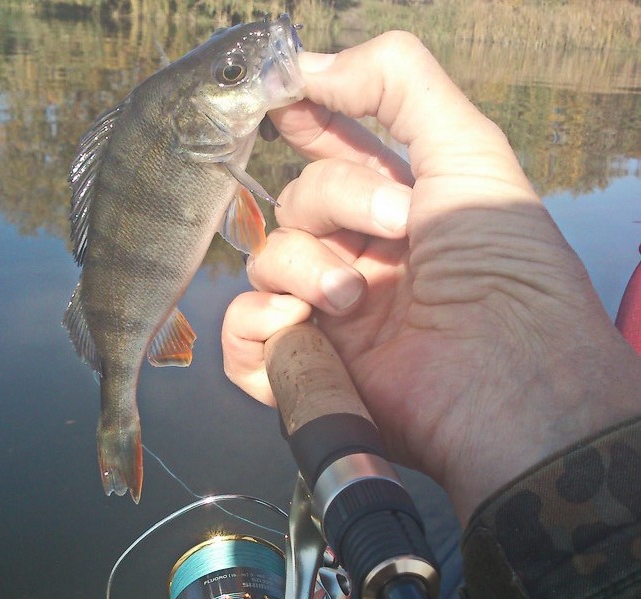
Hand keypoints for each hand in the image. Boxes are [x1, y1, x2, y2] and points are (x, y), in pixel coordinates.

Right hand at [222, 33, 640, 522]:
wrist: (506, 380)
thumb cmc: (502, 268)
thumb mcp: (468, 152)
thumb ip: (397, 85)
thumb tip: (306, 65)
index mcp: (400, 214)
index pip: (332, 157)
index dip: (306, 124)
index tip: (283, 96)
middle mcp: (362, 261)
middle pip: (296, 204)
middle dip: (334, 202)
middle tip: (398, 228)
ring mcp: (333, 319)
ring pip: (267, 263)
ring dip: (303, 267)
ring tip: (353, 299)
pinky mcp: (311, 370)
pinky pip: (244, 337)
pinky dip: (255, 324)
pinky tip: (299, 322)